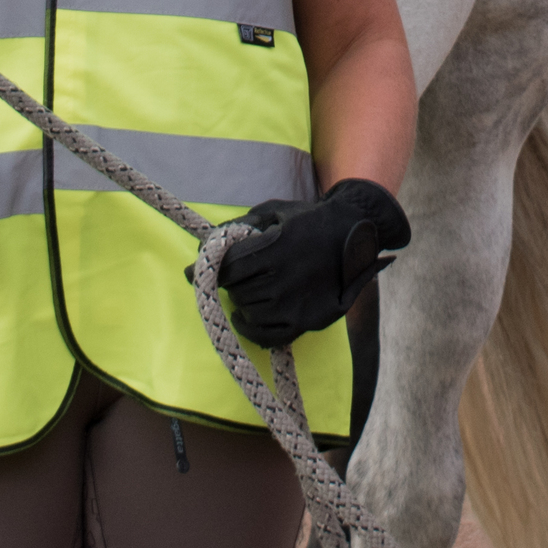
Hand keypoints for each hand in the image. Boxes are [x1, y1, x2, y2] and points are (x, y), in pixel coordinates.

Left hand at [216, 177, 409, 345]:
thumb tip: (208, 242)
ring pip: (250, 311)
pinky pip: (269, 335)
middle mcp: (286, 277)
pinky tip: (244, 318)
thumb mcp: (275, 211)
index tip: (191, 273)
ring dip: (241, 301)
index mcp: (277, 247)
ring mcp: (297, 303)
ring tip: (245, 290)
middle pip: (237, 290)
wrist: (355, 236)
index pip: (229, 267)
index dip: (206, 270)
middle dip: (229, 282)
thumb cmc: (310, 220)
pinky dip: (251, 329)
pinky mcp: (307, 321)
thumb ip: (241, 225)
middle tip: (231, 276)